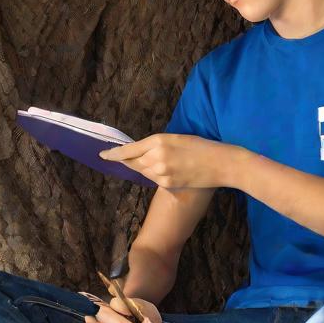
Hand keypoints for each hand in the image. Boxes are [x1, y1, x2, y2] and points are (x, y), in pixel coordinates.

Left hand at [98, 134, 236, 189]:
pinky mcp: (168, 184)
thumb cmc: (203, 146)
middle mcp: (156, 157)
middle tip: (122, 158)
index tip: (102, 155)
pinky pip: (153, 179)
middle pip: (133, 162)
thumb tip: (142, 151)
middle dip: (127, 161)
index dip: (114, 154)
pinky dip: (154, 175)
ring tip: (156, 162)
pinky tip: (164, 170)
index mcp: (158, 141)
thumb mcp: (177, 138)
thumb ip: (158, 144)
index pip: (129, 150)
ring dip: (143, 168)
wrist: (221, 163)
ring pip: (142, 172)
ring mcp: (162, 173)